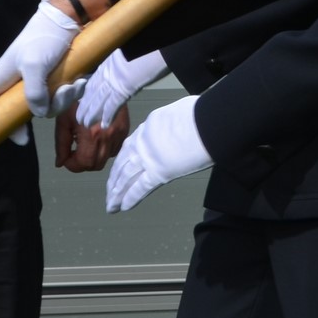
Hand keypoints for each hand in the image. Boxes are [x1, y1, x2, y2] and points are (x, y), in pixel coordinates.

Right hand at [0, 1, 80, 140]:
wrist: (71, 21)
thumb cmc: (44, 38)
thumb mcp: (34, 63)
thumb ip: (33, 91)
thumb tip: (37, 114)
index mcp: (0, 79)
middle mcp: (14, 86)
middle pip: (10, 117)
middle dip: (21, 126)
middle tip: (22, 138)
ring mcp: (35, 86)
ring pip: (45, 109)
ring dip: (62, 100)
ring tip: (71, 85)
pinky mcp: (54, 84)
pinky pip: (63, 99)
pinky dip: (74, 91)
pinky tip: (80, 80)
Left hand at [55, 106, 131, 172]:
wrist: (101, 83)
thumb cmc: (78, 99)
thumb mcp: (63, 121)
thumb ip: (60, 145)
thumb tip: (60, 163)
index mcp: (91, 136)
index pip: (83, 164)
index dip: (71, 165)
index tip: (66, 158)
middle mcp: (108, 139)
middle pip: (95, 165)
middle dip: (82, 163)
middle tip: (74, 153)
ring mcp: (119, 135)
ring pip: (105, 159)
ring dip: (94, 157)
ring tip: (86, 144)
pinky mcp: (125, 130)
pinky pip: (114, 149)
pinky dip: (105, 149)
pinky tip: (98, 138)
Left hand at [74, 49, 170, 131]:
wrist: (151, 43)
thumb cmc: (145, 45)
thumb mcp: (129, 50)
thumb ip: (124, 60)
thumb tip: (127, 65)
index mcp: (109, 63)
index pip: (94, 81)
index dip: (88, 93)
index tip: (82, 101)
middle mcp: (108, 73)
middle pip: (93, 93)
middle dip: (85, 106)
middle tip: (80, 118)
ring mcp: (114, 81)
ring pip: (98, 101)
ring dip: (91, 114)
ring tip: (86, 123)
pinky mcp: (123, 89)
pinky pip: (112, 105)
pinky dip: (107, 116)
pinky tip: (104, 124)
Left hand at [105, 97, 212, 212]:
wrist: (208, 121)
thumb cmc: (202, 113)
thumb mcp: (181, 110)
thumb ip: (175, 121)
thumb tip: (181, 122)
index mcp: (149, 125)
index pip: (131, 144)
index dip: (123, 158)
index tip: (118, 167)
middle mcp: (144, 142)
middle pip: (123, 164)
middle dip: (114, 180)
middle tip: (109, 191)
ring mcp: (149, 158)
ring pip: (126, 178)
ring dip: (117, 193)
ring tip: (111, 205)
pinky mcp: (159, 172)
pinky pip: (140, 188)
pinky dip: (130, 199)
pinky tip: (123, 207)